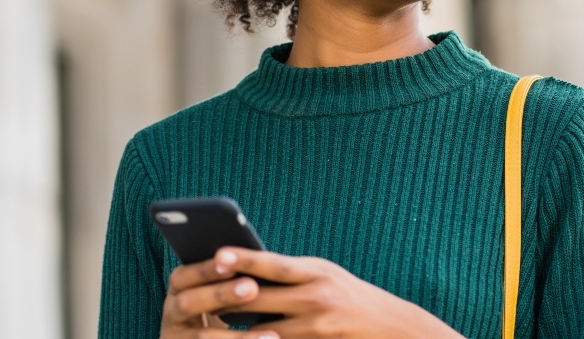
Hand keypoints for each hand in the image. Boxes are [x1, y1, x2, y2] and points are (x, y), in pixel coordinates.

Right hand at [160, 248, 277, 338]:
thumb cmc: (222, 311)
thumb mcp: (218, 297)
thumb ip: (230, 281)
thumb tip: (262, 266)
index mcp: (177, 291)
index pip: (182, 277)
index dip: (205, 271)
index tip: (231, 265)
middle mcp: (171, 315)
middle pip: (187, 303)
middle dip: (220, 294)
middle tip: (252, 288)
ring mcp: (175, 338)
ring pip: (201, 337)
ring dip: (237, 336)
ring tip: (270, 335)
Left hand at [214, 247, 465, 338]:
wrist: (389, 326)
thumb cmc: (350, 295)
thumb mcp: (325, 274)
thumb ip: (291, 274)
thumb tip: (248, 271)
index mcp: (317, 270)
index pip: (275, 263)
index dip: (245, 258)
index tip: (217, 253)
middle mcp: (316, 296)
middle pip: (261, 297)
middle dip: (228, 297)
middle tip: (194, 293)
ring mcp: (315, 325)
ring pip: (262, 329)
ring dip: (236, 327)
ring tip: (207, 322)